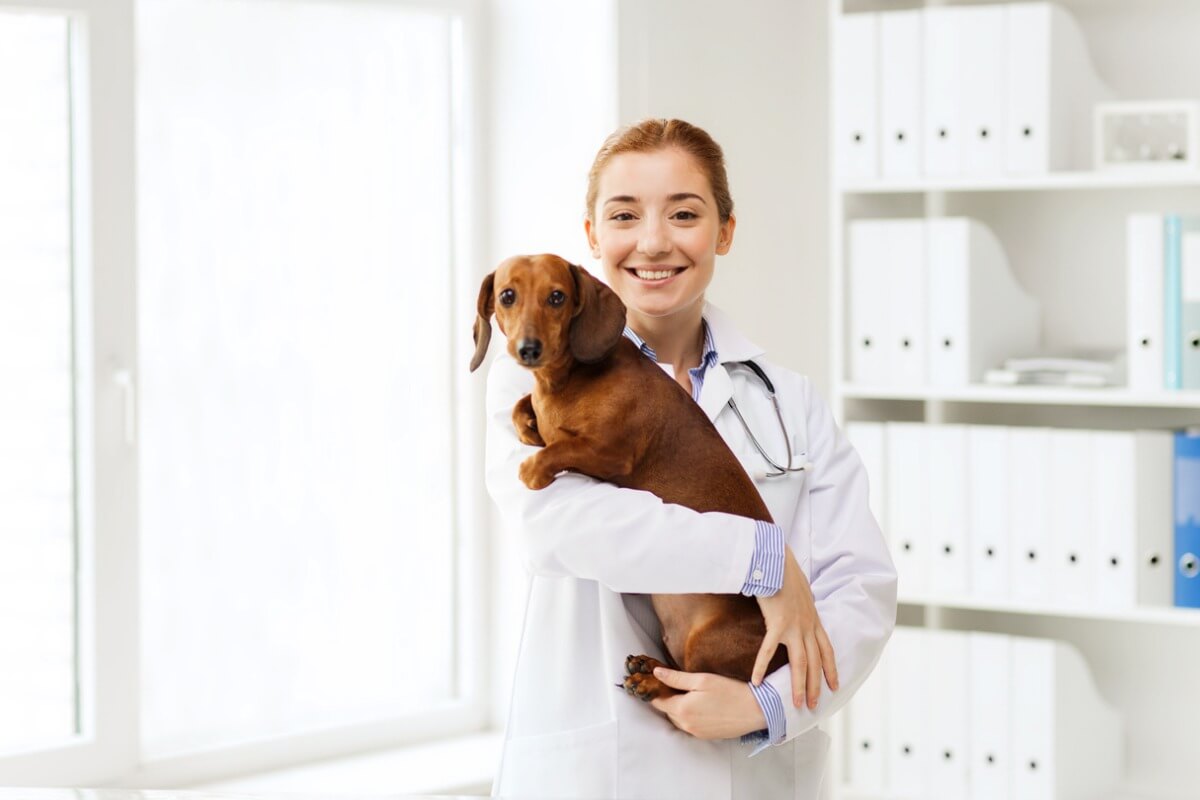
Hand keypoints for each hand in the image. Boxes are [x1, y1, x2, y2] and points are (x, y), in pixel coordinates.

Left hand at [648, 667, 765, 739]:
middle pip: (667, 711)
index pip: (658, 701)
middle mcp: (686, 724)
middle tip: (673, 683)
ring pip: (678, 719)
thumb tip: (656, 673)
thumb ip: (676, 678)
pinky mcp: (705, 736)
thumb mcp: (702, 679)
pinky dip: (688, 716)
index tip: (654, 681)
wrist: (754, 710)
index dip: (654, 690)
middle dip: (667, 698)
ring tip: (687, 694)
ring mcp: (696, 732)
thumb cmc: (729, 691)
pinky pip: (689, 725)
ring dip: (677, 708)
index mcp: (682, 709)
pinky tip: (699, 706)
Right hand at [753, 546, 837, 708]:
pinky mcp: (777, 623)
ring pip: (800, 663)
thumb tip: (801, 607)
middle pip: (815, 662)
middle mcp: (807, 626)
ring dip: (799, 685)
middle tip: (814, 706)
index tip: (835, 686)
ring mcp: (794, 626)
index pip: (827, 650)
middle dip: (817, 686)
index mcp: (814, 619)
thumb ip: (803, 605)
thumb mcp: (801, 591)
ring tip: (798, 703)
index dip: (832, 669)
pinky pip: (768, 651)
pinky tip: (757, 682)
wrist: (777, 560)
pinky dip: (762, 667)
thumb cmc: (785, 572)